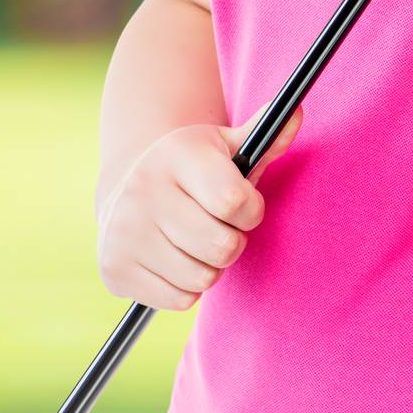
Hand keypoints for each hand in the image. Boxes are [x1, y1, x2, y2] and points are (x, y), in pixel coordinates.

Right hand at [96, 98, 304, 311]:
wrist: (129, 186)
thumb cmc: (194, 167)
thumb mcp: (226, 146)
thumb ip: (266, 138)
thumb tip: (297, 113)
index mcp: (176, 155)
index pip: (234, 201)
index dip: (252, 210)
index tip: (246, 205)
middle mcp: (144, 190)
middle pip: (223, 247)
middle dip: (234, 241)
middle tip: (221, 226)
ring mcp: (124, 232)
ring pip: (204, 278)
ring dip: (212, 266)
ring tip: (198, 241)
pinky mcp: (115, 269)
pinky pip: (181, 299)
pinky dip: (187, 287)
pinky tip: (175, 258)